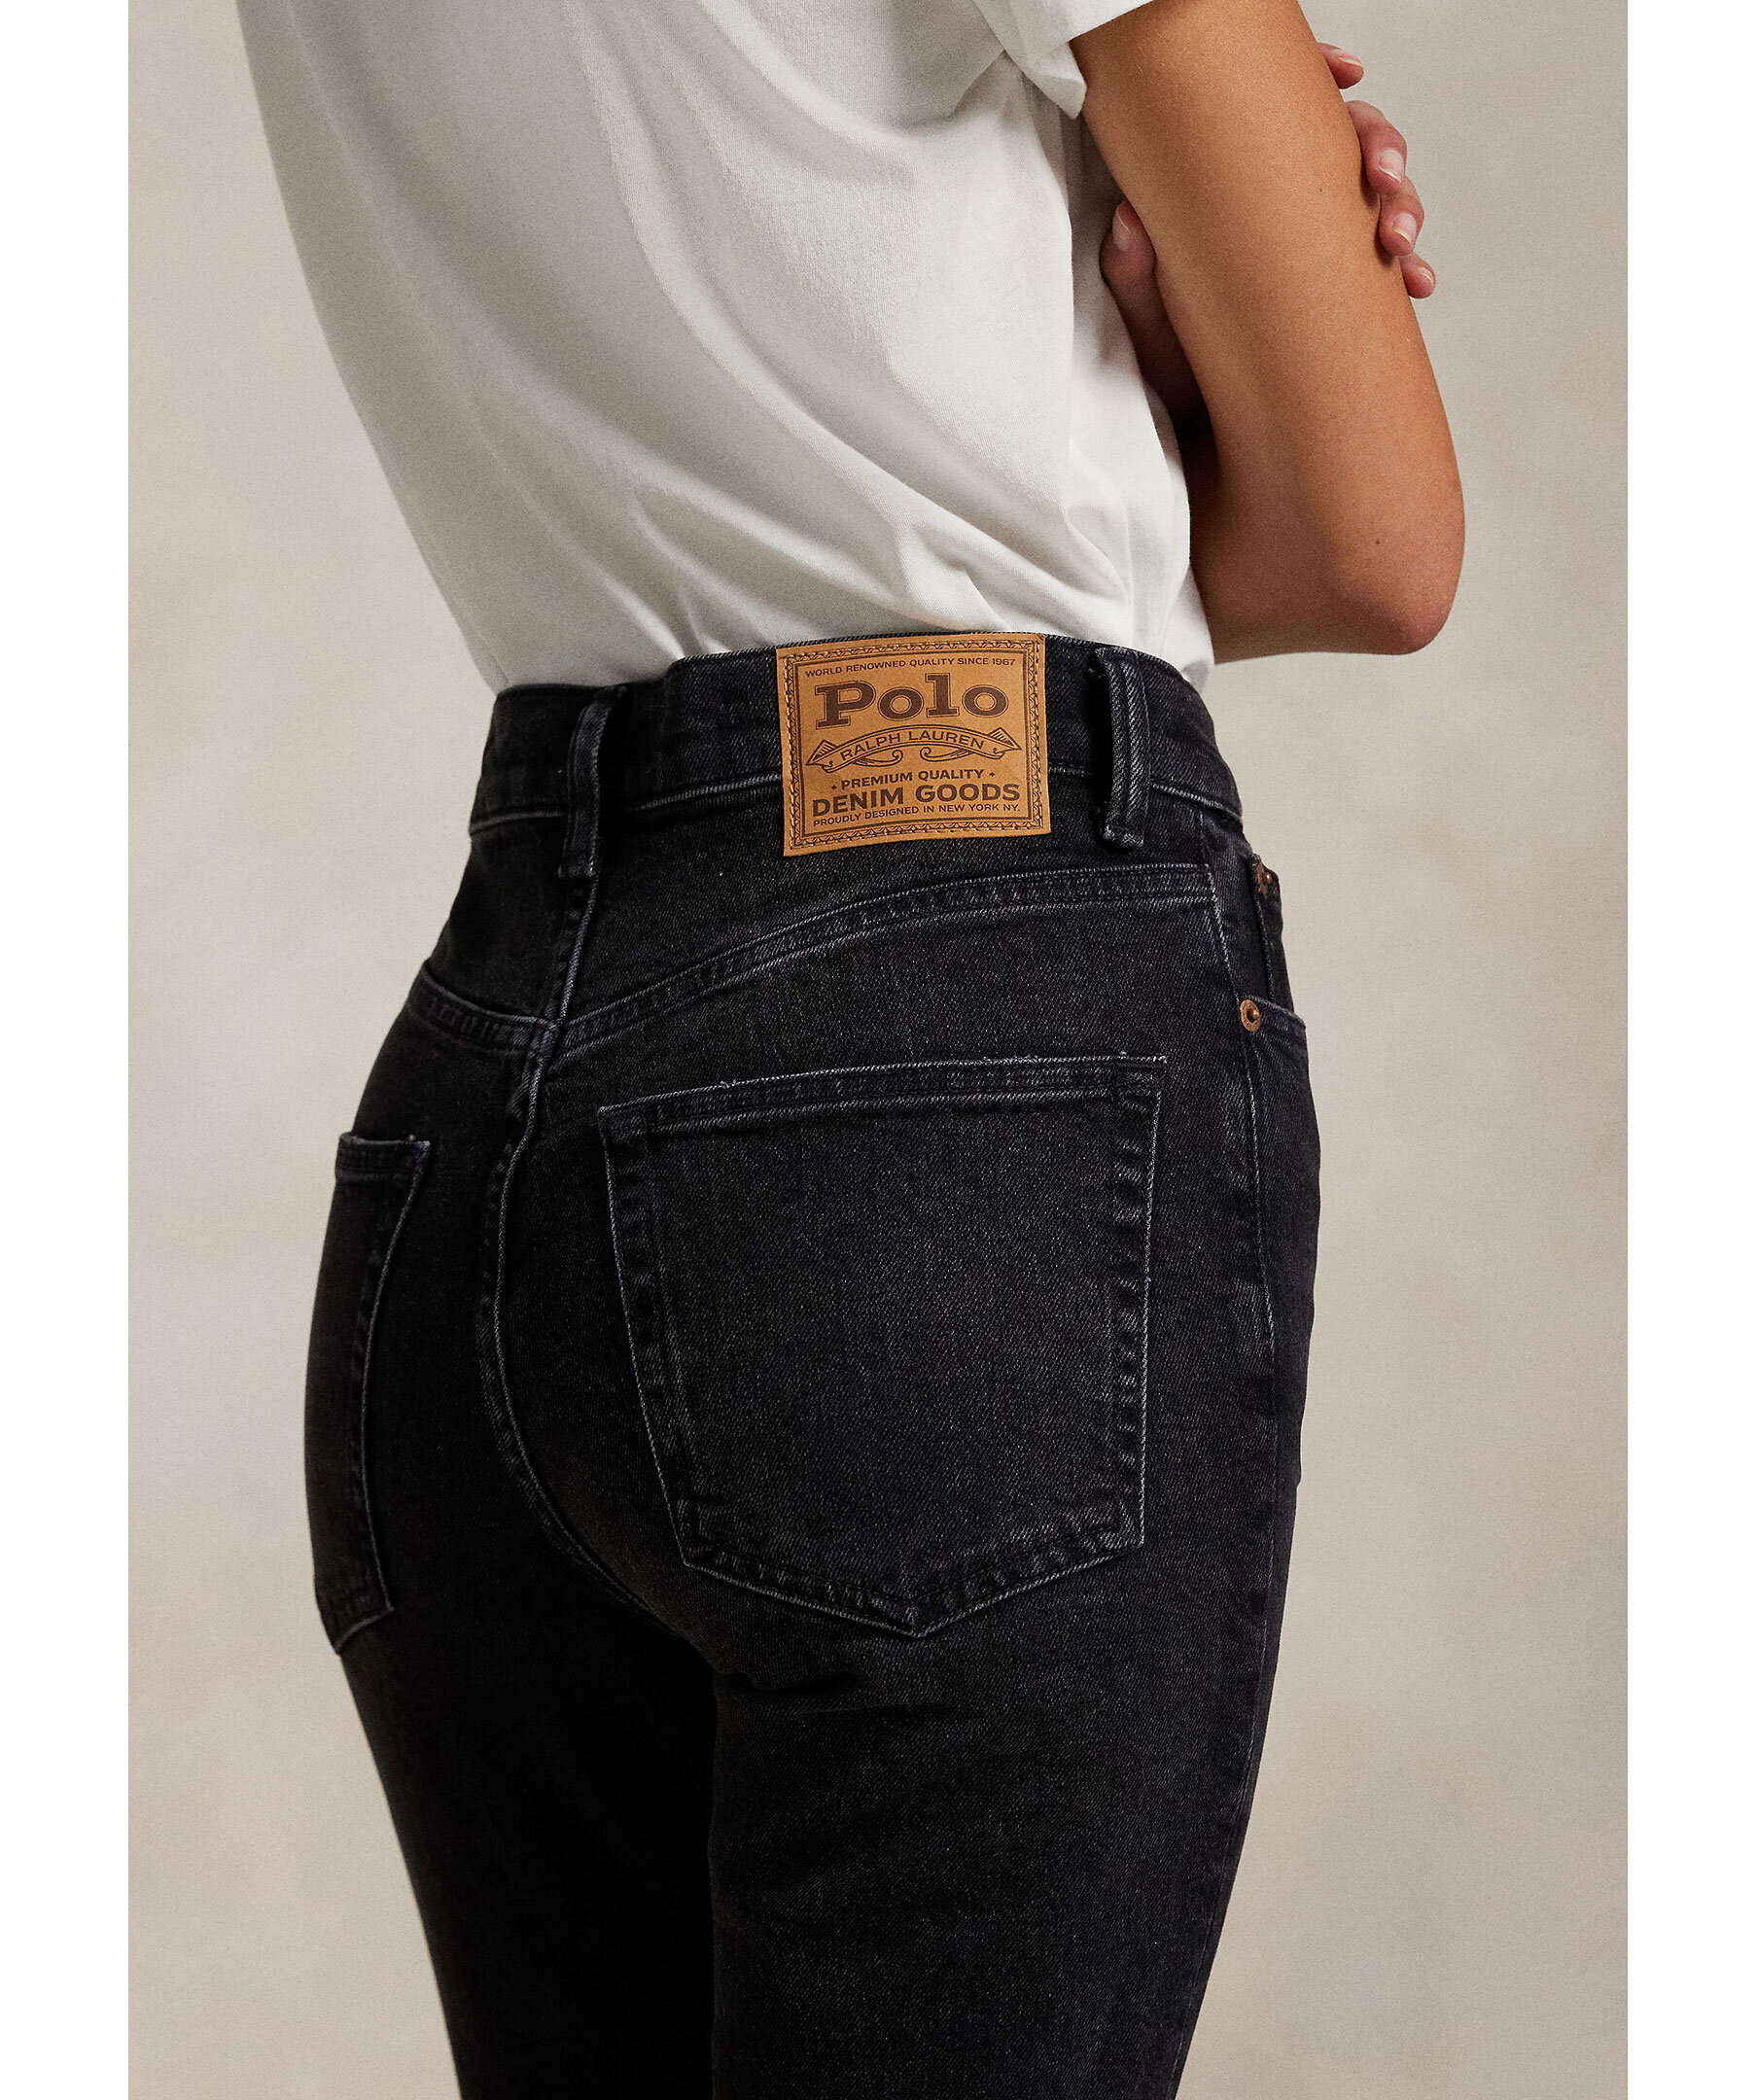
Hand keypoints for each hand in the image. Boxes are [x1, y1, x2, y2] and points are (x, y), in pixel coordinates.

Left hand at [1100, 43, 1433, 424]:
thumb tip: (1129, 219)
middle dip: (1378, 144)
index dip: (1320, 76)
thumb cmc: (1174, 375)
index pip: (1282, 108)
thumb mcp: (1149, 327)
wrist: (1206, 439)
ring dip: (1404, 201)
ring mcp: (1322, 242)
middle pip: (1345, 138)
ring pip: (1380, 193)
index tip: (1347, 71)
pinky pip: (1392, 261)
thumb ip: (1135, 277)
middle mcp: (1284, 203)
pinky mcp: (1348, 285)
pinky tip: (1417, 286)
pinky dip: (1410, 267)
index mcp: (1236, 185)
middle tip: (1382, 175)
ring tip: (1399, 242)